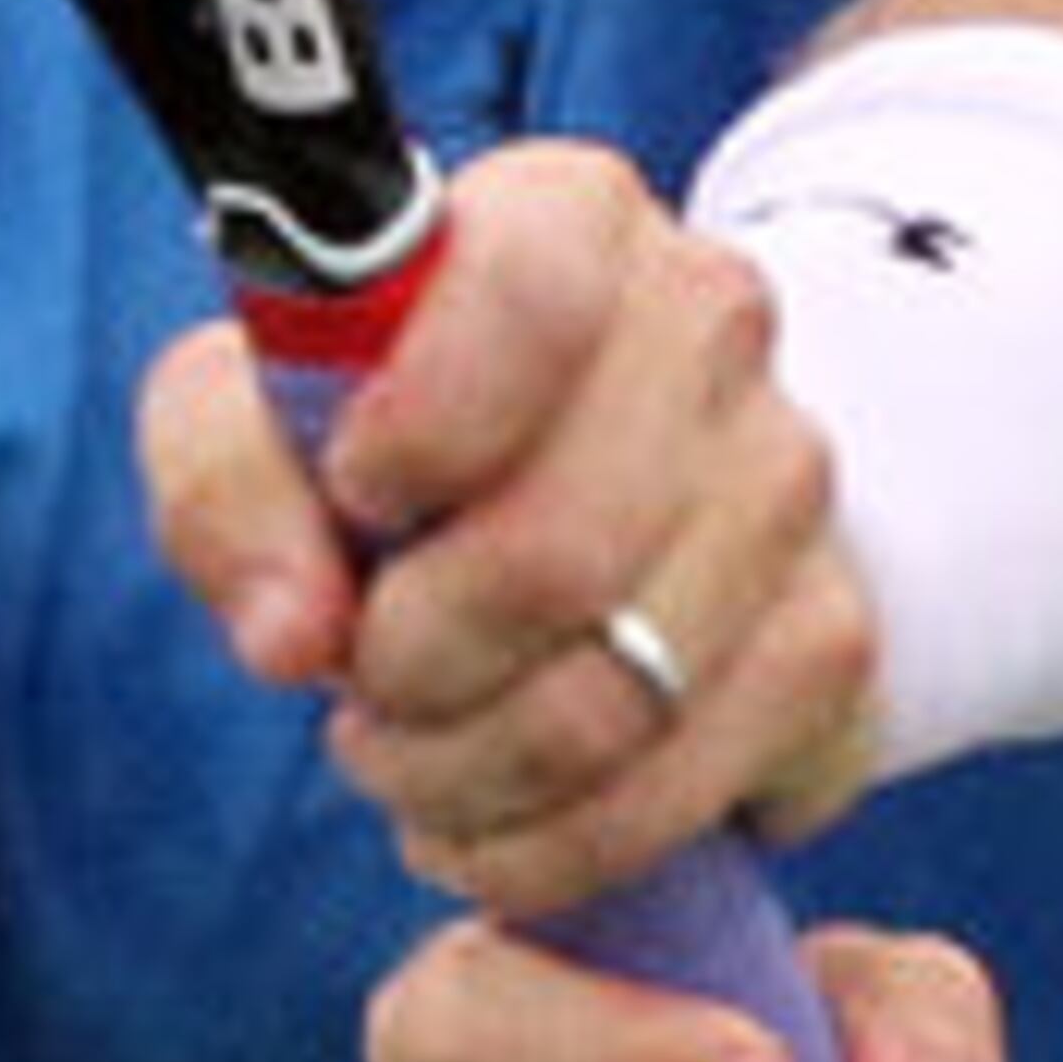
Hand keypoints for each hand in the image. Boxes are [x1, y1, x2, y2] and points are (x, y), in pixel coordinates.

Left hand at [139, 138, 883, 927]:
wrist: (563, 486)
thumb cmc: (376, 429)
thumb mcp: (249, 412)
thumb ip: (230, 484)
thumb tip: (294, 634)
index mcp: (571, 215)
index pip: (530, 296)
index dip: (422, 428)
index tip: (355, 495)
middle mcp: (716, 324)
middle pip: (557, 554)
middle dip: (410, 668)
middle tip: (357, 689)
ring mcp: (792, 481)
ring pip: (615, 703)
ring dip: (464, 777)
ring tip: (404, 759)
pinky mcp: (832, 635)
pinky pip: (684, 794)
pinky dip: (552, 846)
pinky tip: (491, 815)